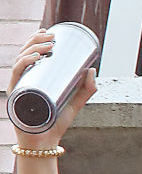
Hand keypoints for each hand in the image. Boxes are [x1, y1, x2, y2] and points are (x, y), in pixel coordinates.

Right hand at [10, 30, 94, 148]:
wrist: (45, 141)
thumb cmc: (56, 123)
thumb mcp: (75, 103)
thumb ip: (86, 89)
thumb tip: (93, 69)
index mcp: (33, 78)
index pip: (31, 54)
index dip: (36, 40)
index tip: (49, 32)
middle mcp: (23, 79)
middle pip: (25, 53)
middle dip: (36, 40)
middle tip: (51, 36)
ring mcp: (18, 85)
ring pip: (20, 60)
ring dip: (32, 48)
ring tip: (47, 45)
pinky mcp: (16, 94)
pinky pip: (17, 75)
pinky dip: (25, 64)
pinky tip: (35, 58)